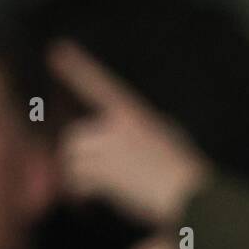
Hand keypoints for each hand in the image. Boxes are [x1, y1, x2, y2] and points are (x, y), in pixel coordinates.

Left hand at [48, 40, 213, 226]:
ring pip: (73, 156)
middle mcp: (117, 128)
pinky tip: (88, 198)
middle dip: (76, 153)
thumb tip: (127, 134)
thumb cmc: (186, 171)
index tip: (58, 51)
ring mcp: (110, 150)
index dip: (78, 68)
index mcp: (135, 113)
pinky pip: (78, 179)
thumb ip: (141, 129)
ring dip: (77, 172)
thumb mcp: (169, 135)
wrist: (189, 195)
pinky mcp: (105, 174)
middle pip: (76, 134)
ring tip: (87, 188)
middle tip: (84, 169)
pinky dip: (80, 190)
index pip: (100, 85)